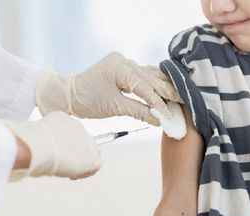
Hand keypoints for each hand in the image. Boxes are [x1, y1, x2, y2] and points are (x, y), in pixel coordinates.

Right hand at [6, 111, 101, 179]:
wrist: (35, 147)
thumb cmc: (29, 144)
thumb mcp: (36, 136)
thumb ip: (44, 140)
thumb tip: (43, 151)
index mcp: (64, 119)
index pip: (72, 133)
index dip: (67, 147)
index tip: (59, 155)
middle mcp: (78, 127)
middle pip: (84, 142)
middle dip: (76, 155)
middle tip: (66, 166)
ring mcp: (87, 141)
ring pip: (92, 153)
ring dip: (81, 164)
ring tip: (69, 172)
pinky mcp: (92, 157)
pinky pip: (96, 166)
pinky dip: (85, 173)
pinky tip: (73, 175)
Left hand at [35, 52, 181, 125]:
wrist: (67, 95)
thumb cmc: (87, 100)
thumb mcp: (114, 107)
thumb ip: (139, 111)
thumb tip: (159, 120)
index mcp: (121, 68)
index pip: (146, 87)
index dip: (158, 102)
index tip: (169, 114)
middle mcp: (124, 61)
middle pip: (151, 78)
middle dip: (166, 91)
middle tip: (183, 101)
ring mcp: (122, 62)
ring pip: (148, 75)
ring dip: (162, 86)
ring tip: (178, 95)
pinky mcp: (121, 67)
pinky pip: (141, 75)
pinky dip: (152, 83)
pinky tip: (164, 87)